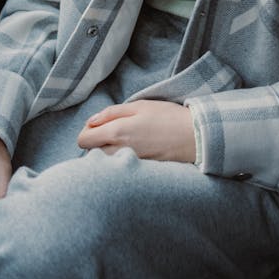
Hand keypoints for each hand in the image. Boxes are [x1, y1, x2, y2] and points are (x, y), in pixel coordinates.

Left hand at [77, 100, 195, 162]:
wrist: (195, 137)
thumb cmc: (168, 117)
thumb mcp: (139, 105)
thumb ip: (111, 113)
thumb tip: (91, 121)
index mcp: (117, 132)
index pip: (83, 140)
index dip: (87, 130)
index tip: (98, 125)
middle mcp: (119, 152)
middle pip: (91, 152)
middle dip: (97, 141)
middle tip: (114, 130)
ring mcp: (128, 165)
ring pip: (105, 161)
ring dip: (108, 151)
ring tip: (127, 140)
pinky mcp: (137, 172)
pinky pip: (120, 167)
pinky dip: (121, 159)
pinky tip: (137, 149)